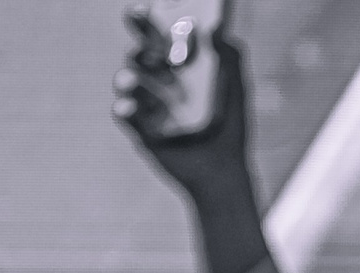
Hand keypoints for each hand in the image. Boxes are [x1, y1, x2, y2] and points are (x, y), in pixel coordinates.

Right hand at [113, 0, 252, 207]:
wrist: (224, 170)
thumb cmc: (230, 128)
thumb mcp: (235, 92)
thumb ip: (230, 60)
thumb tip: (219, 29)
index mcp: (176, 66)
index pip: (158, 35)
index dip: (148, 19)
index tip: (146, 7)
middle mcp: (157, 80)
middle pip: (139, 51)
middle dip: (137, 36)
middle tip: (138, 24)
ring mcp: (146, 104)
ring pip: (127, 81)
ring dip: (127, 76)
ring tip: (131, 79)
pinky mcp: (141, 129)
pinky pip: (125, 114)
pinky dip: (124, 108)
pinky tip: (126, 106)